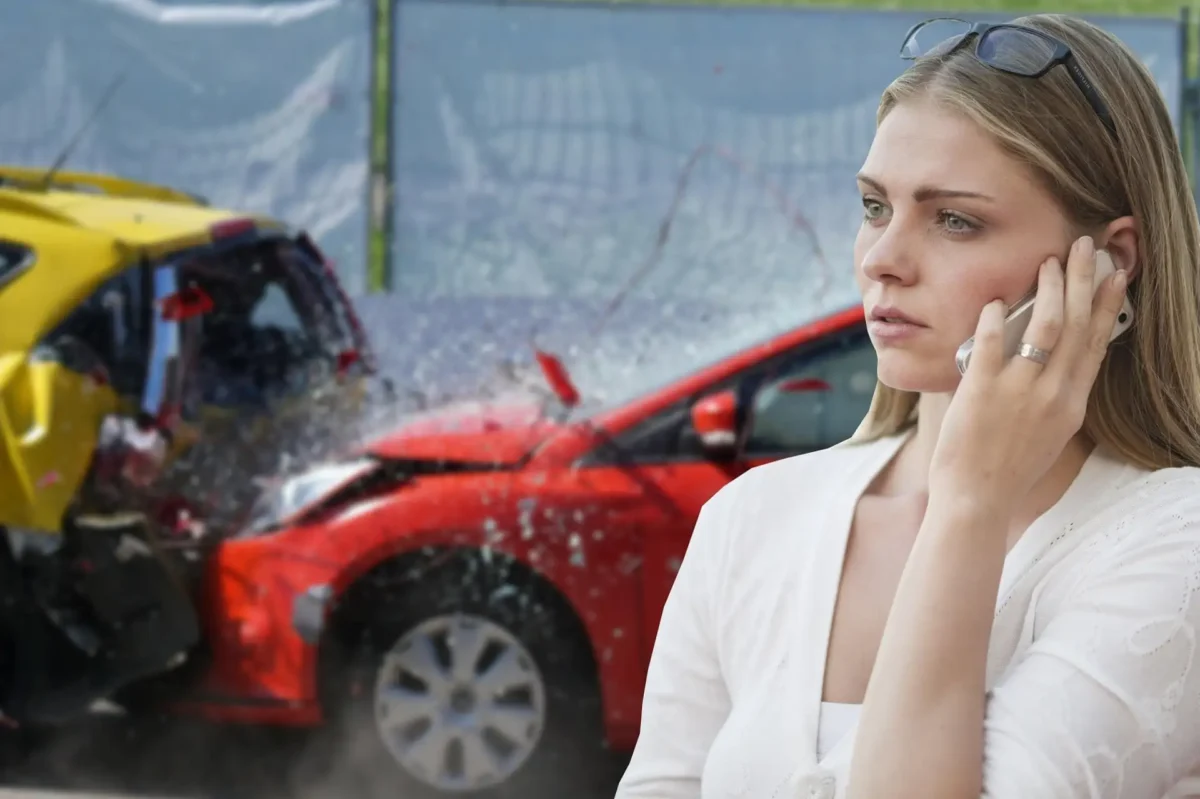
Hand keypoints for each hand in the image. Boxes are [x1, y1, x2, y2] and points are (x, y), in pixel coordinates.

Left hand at [929, 236, 1128, 509]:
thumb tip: (1059, 361)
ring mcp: (1019, 390)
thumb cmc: (1007, 470)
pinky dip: (994, 317)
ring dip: (1050, 288)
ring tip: (1048, 261)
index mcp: (1071, 404)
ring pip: (1045, 326)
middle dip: (1084, 279)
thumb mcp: (1048, 433)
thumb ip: (1056, 397)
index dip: (1107, 305)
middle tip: (1084, 247)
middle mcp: (1053, 393)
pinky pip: (992, 342)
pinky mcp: (981, 390)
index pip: (1097, 344)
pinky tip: (993, 300)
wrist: (977, 500)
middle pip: (1078, 324)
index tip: (1115, 275)